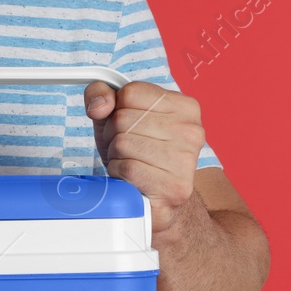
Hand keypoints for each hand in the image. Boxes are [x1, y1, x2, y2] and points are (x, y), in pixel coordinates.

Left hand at [84, 80, 204, 246]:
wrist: (159, 199)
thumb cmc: (139, 154)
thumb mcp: (117, 115)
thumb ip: (101, 95)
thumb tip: (98, 105)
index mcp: (185, 107)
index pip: (130, 92)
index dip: (117, 109)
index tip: (128, 125)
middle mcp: (192, 131)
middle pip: (123, 118)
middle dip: (114, 135)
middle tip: (129, 150)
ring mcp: (185, 160)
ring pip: (122, 143)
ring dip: (116, 156)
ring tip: (132, 164)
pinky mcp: (174, 188)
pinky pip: (126, 168)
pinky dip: (119, 174)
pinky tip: (132, 179)